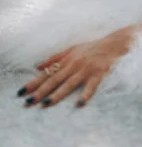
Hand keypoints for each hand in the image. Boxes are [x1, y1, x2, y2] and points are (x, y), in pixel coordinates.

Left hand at [17, 29, 131, 108]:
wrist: (114, 43)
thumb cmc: (92, 47)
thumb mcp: (72, 49)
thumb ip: (55, 57)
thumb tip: (38, 67)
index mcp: (67, 60)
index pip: (47, 73)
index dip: (34, 82)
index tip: (22, 92)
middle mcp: (74, 65)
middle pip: (55, 79)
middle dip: (40, 91)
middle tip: (29, 102)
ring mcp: (86, 69)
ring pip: (69, 83)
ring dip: (57, 94)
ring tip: (46, 103)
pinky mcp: (99, 74)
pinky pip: (91, 86)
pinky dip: (85, 94)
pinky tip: (79, 104)